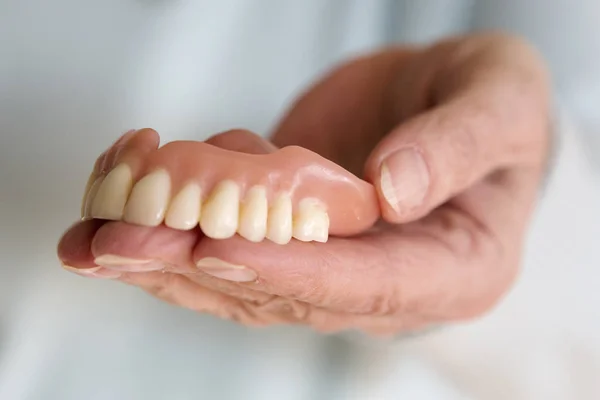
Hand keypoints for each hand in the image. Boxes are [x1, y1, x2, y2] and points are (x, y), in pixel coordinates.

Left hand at [58, 32, 551, 335]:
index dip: (293, 271)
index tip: (219, 249)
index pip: (369, 285)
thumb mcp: (500, 104)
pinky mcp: (291, 235)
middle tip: (118, 244)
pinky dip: (173, 225)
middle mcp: (386, 283)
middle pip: (287, 290)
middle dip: (199, 267)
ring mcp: (333, 263)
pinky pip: (229, 241)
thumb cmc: (494, 106)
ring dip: (165, 255)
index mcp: (454, 269)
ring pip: (243, 278)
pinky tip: (119, 204)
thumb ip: (458, 145)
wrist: (453, 103)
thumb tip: (391, 192)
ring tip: (94, 233)